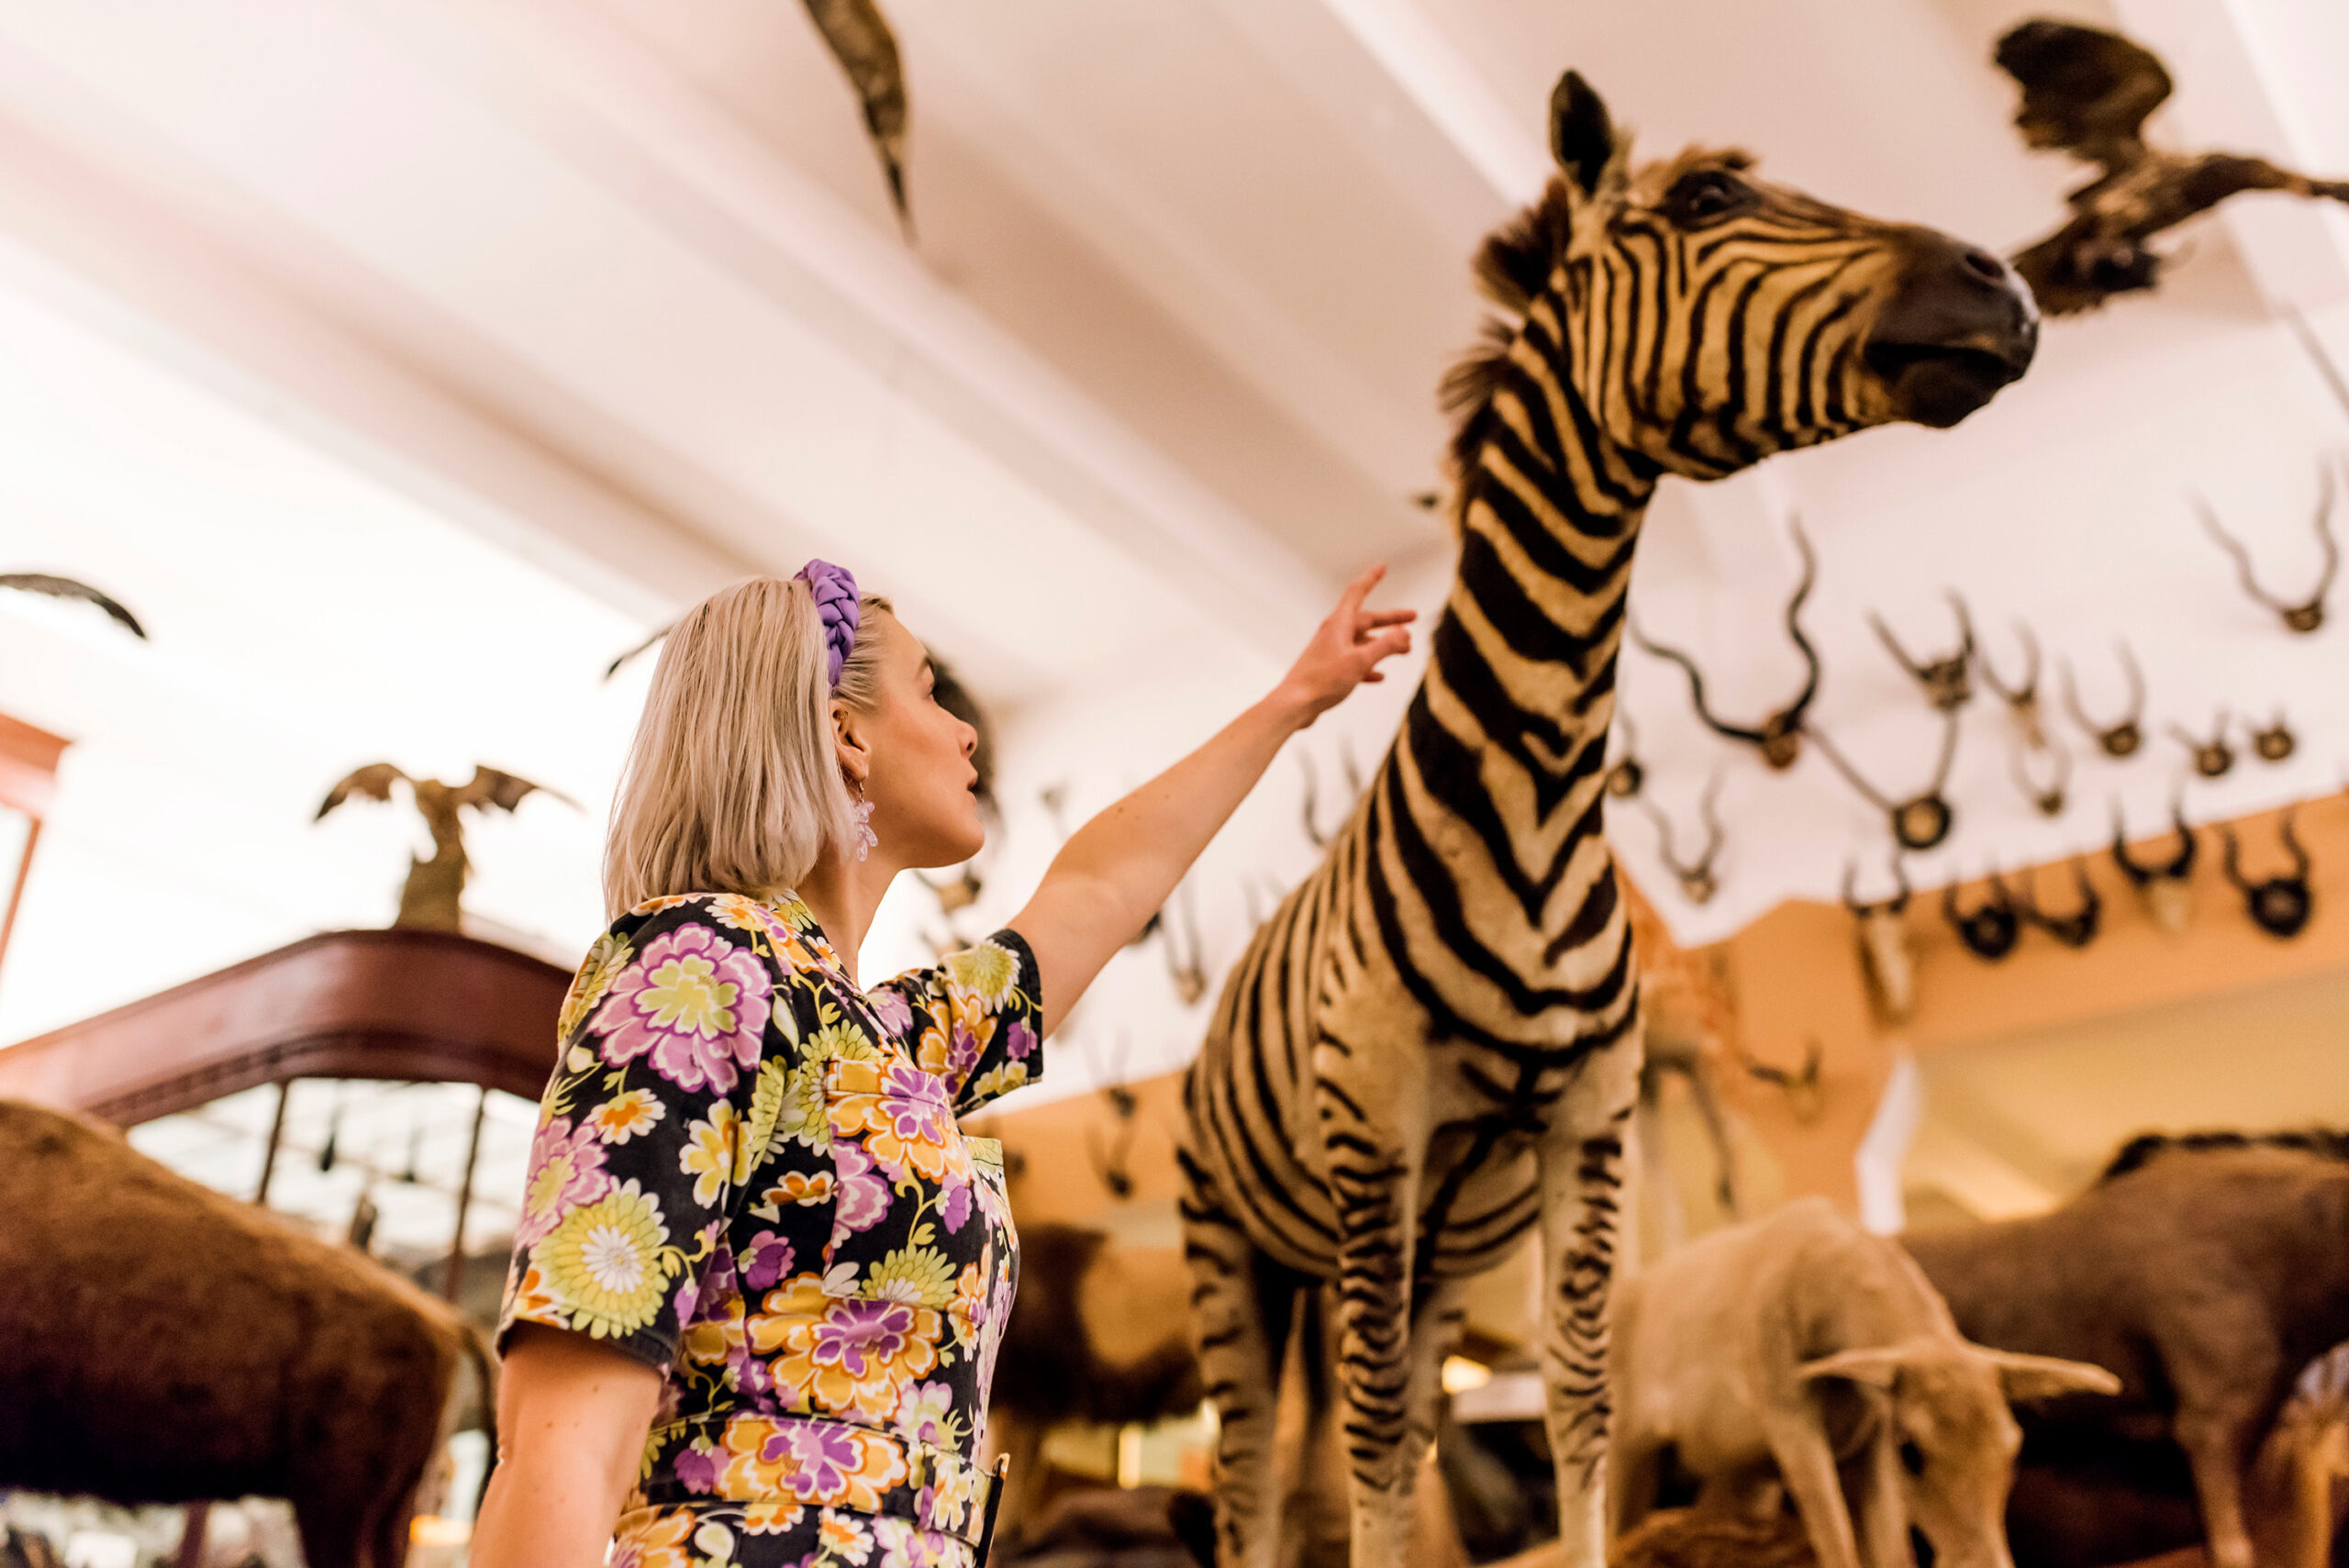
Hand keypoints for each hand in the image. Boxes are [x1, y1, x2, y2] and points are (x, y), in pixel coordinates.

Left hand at [1272, 564, 1416, 728]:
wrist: (1295, 704)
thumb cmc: (1324, 680)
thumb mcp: (1361, 661)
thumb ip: (1386, 646)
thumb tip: (1406, 634)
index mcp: (1338, 624)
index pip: (1357, 593)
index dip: (1371, 579)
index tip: (1382, 567)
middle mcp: (1333, 634)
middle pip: (1366, 620)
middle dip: (1391, 620)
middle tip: (1413, 618)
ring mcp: (1330, 651)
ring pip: (1362, 642)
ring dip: (1383, 644)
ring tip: (1405, 650)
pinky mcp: (1328, 669)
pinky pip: (1353, 662)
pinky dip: (1369, 665)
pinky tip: (1379, 676)